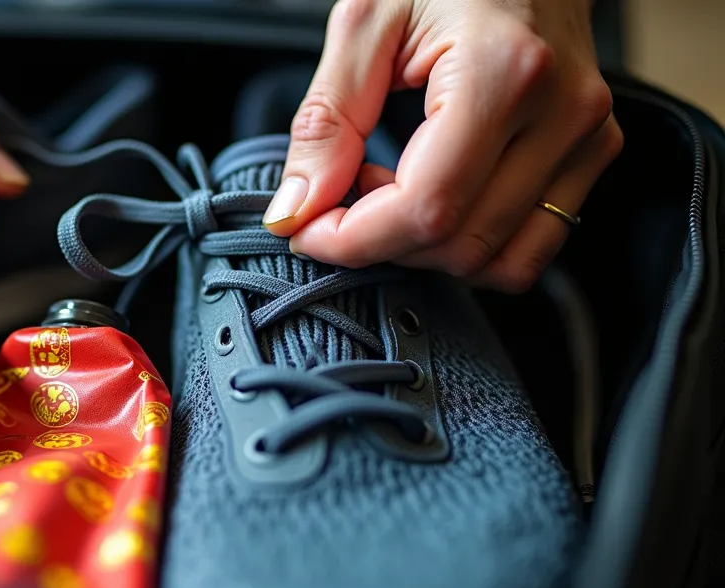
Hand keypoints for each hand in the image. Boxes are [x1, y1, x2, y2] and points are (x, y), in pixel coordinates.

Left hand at [263, 0, 622, 292]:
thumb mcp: (365, 23)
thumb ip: (325, 122)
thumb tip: (297, 210)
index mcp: (504, 73)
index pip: (427, 208)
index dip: (354, 240)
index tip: (306, 229)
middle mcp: (562, 112)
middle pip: (460, 244)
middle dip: (382, 244)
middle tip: (342, 196)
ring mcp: (587, 137)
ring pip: (500, 261)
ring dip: (426, 250)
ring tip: (390, 188)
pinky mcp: (593, 152)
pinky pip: (531, 245)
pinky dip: (468, 243)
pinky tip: (434, 197)